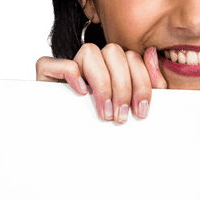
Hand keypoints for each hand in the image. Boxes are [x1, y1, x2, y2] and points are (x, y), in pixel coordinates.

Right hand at [35, 43, 165, 123]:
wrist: (70, 148)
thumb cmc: (105, 127)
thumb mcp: (134, 106)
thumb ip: (151, 83)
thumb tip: (152, 54)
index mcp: (114, 65)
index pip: (132, 57)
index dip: (141, 82)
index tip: (140, 111)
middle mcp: (93, 62)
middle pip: (114, 51)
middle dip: (123, 86)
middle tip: (121, 116)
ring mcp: (70, 66)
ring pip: (89, 51)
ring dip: (102, 83)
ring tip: (104, 111)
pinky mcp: (46, 74)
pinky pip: (55, 61)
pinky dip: (71, 73)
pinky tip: (81, 93)